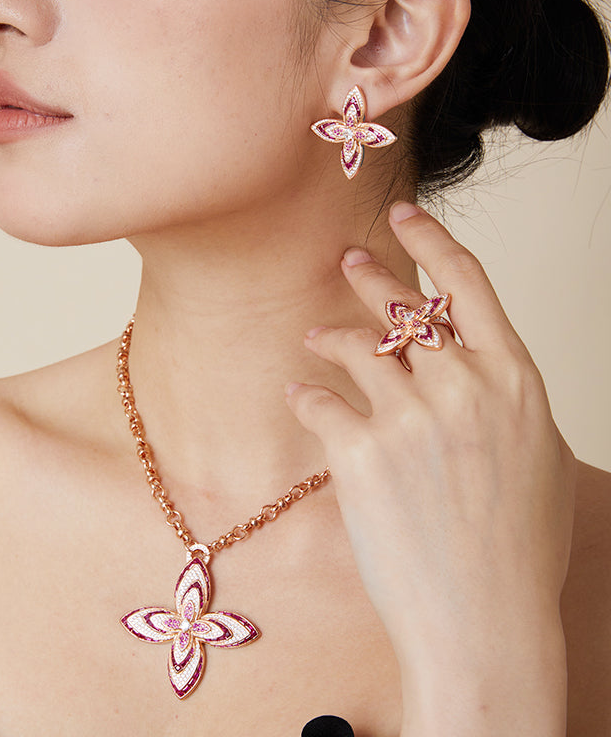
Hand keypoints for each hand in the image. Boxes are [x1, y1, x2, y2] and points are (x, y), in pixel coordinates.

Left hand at [285, 202, 575, 736]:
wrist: (486, 620)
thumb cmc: (518, 546)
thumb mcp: (534, 454)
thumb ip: (501, 398)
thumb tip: (469, 363)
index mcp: (514, 381)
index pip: (468, 284)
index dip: (431, 240)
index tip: (404, 214)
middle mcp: (463, 386)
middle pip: (404, 309)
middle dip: (371, 277)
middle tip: (348, 260)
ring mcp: (410, 417)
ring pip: (355, 347)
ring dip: (330, 338)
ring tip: (316, 338)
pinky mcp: (360, 451)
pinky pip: (319, 401)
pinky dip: (306, 393)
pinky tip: (300, 393)